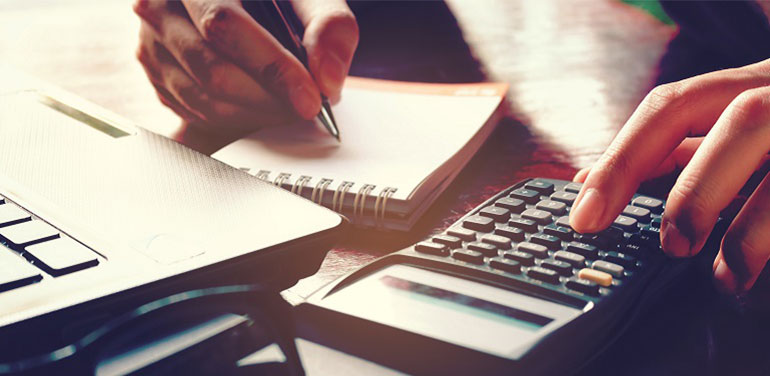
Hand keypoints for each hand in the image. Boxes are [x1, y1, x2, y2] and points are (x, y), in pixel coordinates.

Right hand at [133, 0, 357, 136]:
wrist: (242, 0)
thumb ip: (329, 25)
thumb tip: (328, 79)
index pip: (225, 25)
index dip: (272, 68)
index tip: (311, 98)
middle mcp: (160, 5)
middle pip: (212, 70)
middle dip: (269, 99)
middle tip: (307, 108)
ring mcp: (151, 40)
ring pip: (203, 98)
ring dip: (256, 113)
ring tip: (291, 107)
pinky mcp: (155, 71)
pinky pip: (195, 110)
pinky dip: (238, 118)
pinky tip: (265, 105)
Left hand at [569, 58, 769, 293]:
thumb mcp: (728, 127)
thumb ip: (671, 149)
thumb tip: (591, 180)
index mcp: (746, 83)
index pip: (671, 107)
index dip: (622, 160)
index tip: (584, 214)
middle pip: (742, 122)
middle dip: (696, 190)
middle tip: (672, 245)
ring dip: (749, 230)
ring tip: (722, 274)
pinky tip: (753, 270)